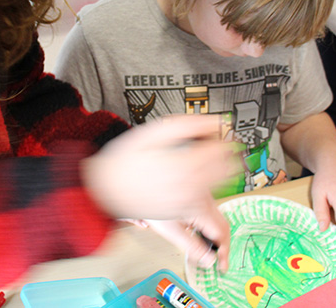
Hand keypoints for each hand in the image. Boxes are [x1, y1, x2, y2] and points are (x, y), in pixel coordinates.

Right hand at [81, 114, 233, 220]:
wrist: (104, 189)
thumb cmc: (124, 161)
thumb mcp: (152, 132)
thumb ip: (186, 125)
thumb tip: (213, 121)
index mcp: (183, 165)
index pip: (220, 149)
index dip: (226, 135)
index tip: (224, 128)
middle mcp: (188, 187)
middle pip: (226, 170)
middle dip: (230, 154)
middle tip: (227, 143)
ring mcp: (186, 203)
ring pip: (220, 188)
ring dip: (224, 171)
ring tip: (218, 159)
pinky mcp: (181, 213)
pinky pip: (205, 202)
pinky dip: (210, 189)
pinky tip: (201, 179)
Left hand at [137, 199, 229, 273]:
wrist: (143, 185)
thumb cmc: (153, 204)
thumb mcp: (172, 231)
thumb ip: (192, 247)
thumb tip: (208, 260)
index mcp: (202, 209)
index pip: (221, 234)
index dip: (223, 253)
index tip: (221, 266)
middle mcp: (206, 199)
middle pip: (223, 226)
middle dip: (222, 245)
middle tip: (218, 261)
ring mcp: (204, 194)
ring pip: (218, 218)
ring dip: (217, 235)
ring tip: (208, 249)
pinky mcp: (200, 193)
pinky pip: (212, 212)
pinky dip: (211, 225)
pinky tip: (200, 231)